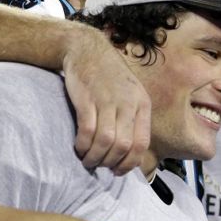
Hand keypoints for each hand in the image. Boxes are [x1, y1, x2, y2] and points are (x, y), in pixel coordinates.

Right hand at [61, 27, 151, 174]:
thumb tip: (128, 153)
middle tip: (99, 165)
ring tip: (87, 159)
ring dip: (95, 156)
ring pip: (106, 141)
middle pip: (124, 146)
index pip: (142, 144)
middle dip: (110, 162)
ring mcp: (108, 100)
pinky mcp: (87, 98)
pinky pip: (88, 130)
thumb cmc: (108, 77)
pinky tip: (79, 147)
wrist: (87, 49)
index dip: (129, 163)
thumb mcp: (131, 94)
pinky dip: (83, 144)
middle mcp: (128, 103)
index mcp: (142, 105)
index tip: (117, 170)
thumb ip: (133, 119)